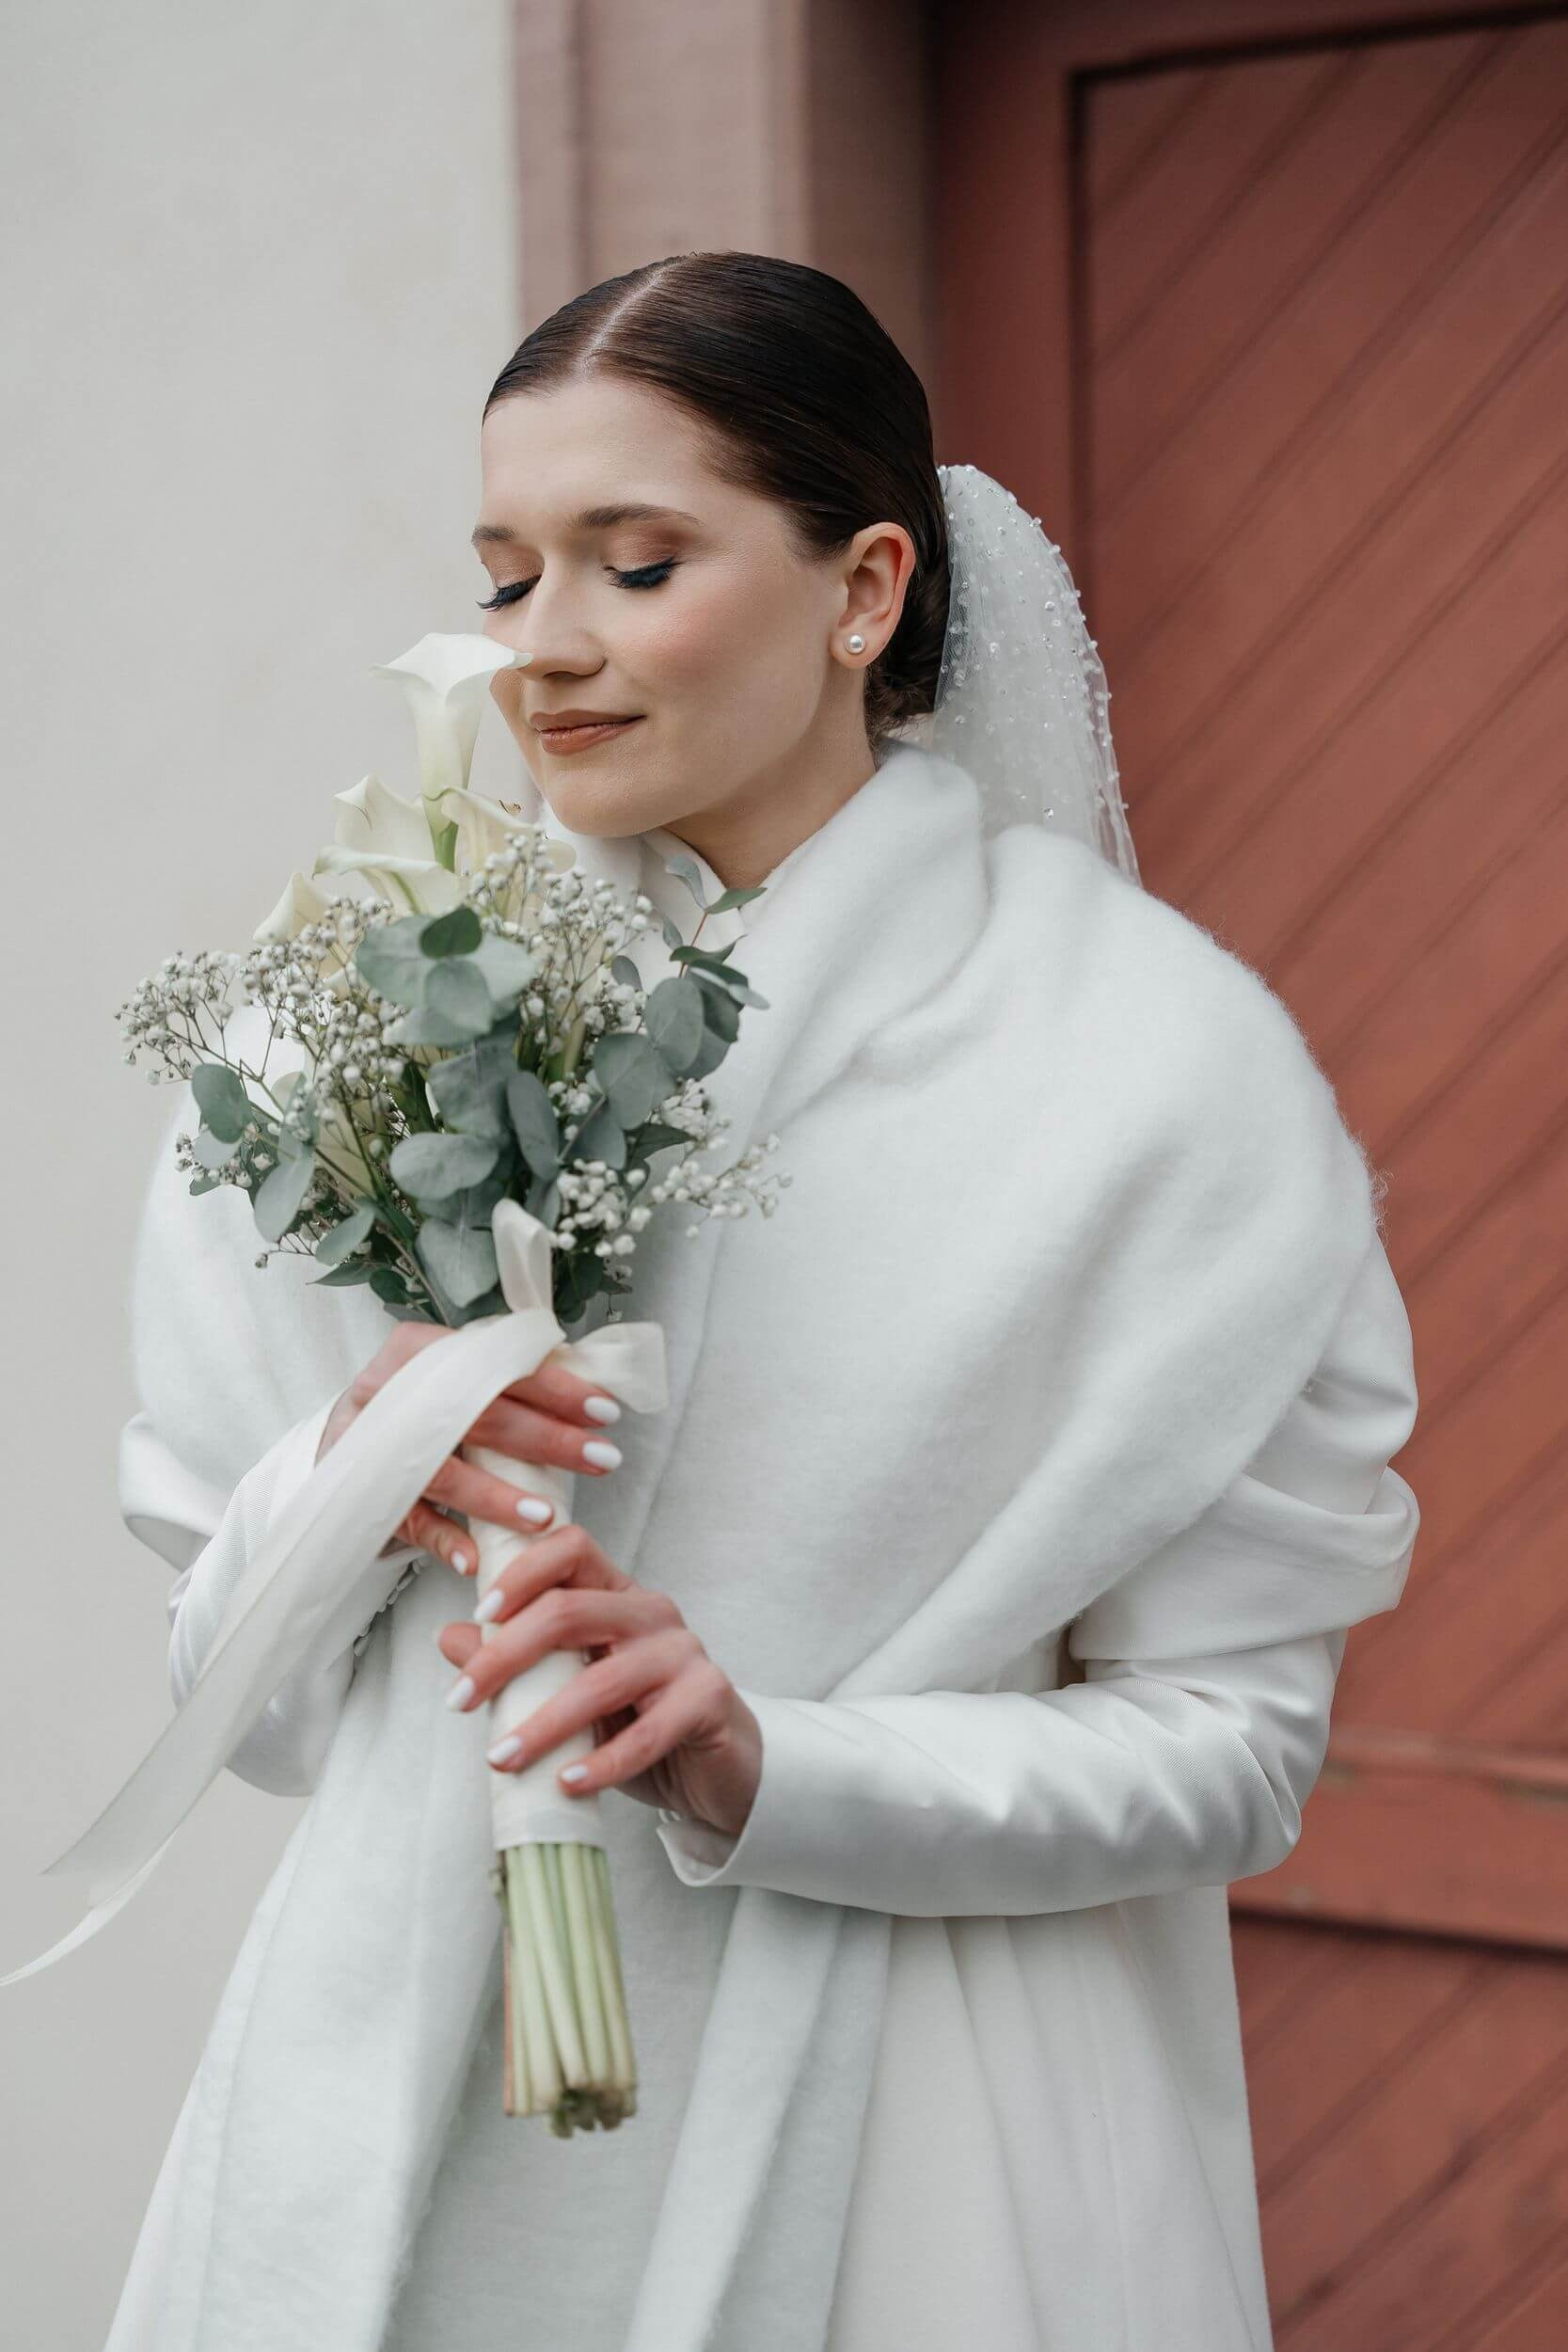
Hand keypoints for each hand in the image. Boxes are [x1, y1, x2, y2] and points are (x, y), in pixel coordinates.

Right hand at [314, 1322, 624, 1575]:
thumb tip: (591, 1384)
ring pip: (440, 1471)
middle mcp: (387, 1391)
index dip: (553, 1386)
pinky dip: (444, 1541)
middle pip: (474, 1413)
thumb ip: (506, 1379)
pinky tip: (477, 1558)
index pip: (495, 1362)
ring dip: (496, 1497)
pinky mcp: (361, 1496)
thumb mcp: (454, 1383)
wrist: (344, 1450)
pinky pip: (409, 1521)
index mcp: (417, 1351)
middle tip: (601, 1460)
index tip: (604, 1412)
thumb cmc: (419, 1411)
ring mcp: (369, 1445)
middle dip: (545, 1438)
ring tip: (545, 1517)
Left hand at [436, 1523, 763, 1838]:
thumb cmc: (638, 1722)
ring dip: (542, 1723)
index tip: (480, 1610)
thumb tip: (451, 1637)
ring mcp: (684, 1653)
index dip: (523, 1571)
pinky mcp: (708, 1700)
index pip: (571, 1549)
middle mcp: (652, 1613)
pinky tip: (566, 1782)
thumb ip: (517, 1664)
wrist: (718, 1768)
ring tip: (501, 1757)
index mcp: (617, 1595)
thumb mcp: (569, 1692)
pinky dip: (601, 1762)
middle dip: (505, 1655)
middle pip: (570, 1610)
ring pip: (602, 1679)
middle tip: (460, 1700)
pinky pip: (646, 1733)